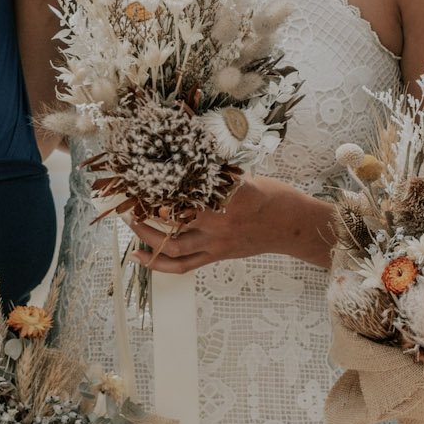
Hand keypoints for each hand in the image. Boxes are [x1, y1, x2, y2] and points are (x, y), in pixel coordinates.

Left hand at [126, 177, 334, 273]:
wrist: (293, 226)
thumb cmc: (273, 196)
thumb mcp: (246, 176)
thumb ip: (218, 173)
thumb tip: (190, 157)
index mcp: (227, 195)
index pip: (185, 189)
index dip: (161, 184)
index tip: (143, 176)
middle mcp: (219, 220)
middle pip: (172, 216)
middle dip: (146, 207)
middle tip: (130, 197)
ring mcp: (217, 242)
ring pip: (172, 244)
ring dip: (145, 234)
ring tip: (130, 221)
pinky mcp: (217, 256)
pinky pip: (182, 265)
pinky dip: (158, 264)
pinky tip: (139, 256)